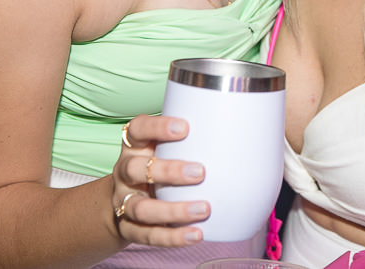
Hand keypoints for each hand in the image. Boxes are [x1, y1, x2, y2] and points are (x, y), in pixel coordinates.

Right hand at [112, 115, 210, 246]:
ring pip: (141, 208)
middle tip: (200, 172)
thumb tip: (240, 132)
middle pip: (134, 169)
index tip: (184, 128)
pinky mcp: (128, 227)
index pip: (137, 129)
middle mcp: (125, 172)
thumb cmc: (157, 165)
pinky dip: (173, 237)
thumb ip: (191, 141)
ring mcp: (124, 201)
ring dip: (173, 210)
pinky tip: (196, 234)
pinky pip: (147, 235)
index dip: (157, 127)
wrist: (124, 200)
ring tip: (203, 209)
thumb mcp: (163, 148)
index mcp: (135, 147)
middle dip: (168, 171)